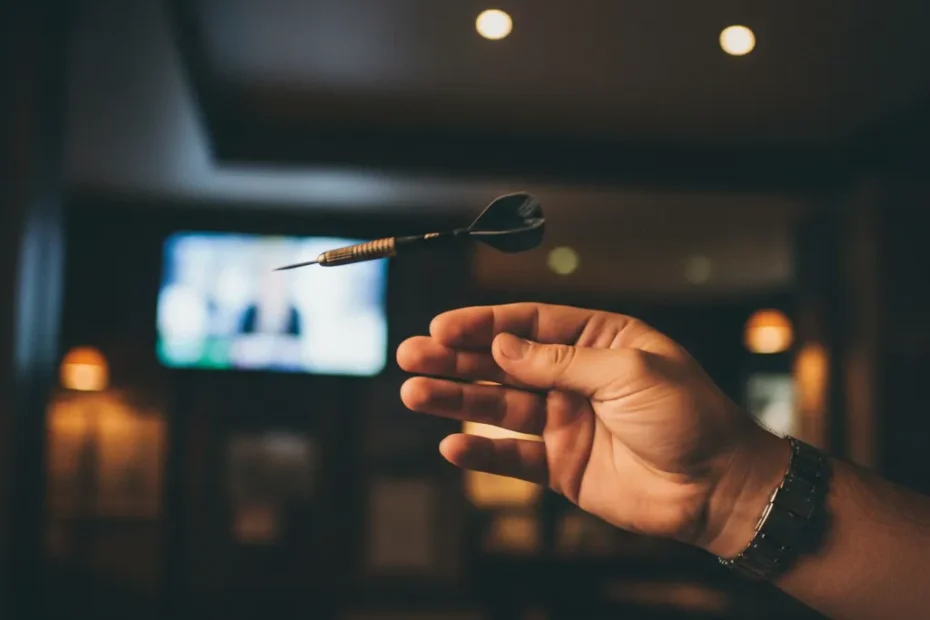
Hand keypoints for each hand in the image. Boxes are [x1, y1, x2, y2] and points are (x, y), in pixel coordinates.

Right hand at [396, 303, 789, 555]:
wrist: (719, 488)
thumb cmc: (690, 417)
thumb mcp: (628, 372)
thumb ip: (560, 362)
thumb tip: (503, 347)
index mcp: (598, 341)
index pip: (528, 325)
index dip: (483, 325)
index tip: (442, 326)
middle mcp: (575, 378)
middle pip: (503, 362)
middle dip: (456, 358)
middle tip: (412, 355)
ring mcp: (566, 421)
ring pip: (499, 406)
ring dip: (456, 399)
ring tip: (414, 393)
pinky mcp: (562, 465)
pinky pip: (512, 456)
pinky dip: (483, 451)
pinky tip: (452, 445)